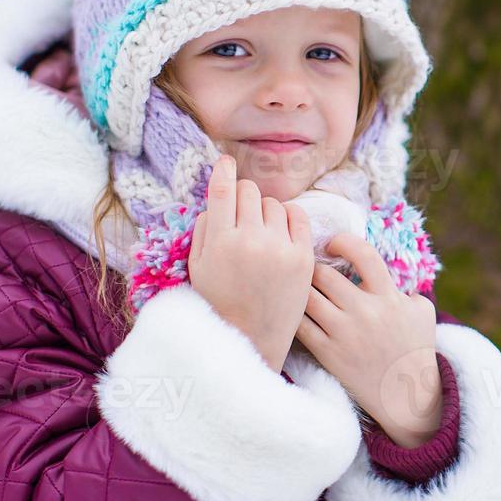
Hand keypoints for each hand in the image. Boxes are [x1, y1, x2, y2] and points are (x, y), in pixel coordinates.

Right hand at [188, 154, 313, 373]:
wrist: (252, 339)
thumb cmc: (219, 302)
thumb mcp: (197, 266)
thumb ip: (204, 229)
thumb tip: (218, 197)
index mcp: (221, 243)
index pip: (224, 191)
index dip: (224, 171)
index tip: (226, 162)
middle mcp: (251, 241)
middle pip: (250, 192)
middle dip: (243, 197)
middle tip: (241, 216)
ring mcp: (281, 249)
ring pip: (273, 203)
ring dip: (265, 211)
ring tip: (260, 233)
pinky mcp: (303, 258)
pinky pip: (298, 216)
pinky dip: (288, 217)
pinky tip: (280, 230)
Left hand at [296, 233, 440, 446]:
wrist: (407, 396)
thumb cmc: (416, 350)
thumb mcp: (423, 312)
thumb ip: (405, 287)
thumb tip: (384, 272)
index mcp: (389, 297)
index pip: (363, 254)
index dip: (343, 241)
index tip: (333, 244)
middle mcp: (365, 312)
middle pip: (324, 275)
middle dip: (313, 267)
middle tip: (308, 268)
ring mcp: (344, 333)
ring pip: (307, 297)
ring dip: (300, 289)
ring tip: (298, 288)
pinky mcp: (328, 353)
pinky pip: (300, 326)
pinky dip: (293, 315)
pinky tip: (293, 312)